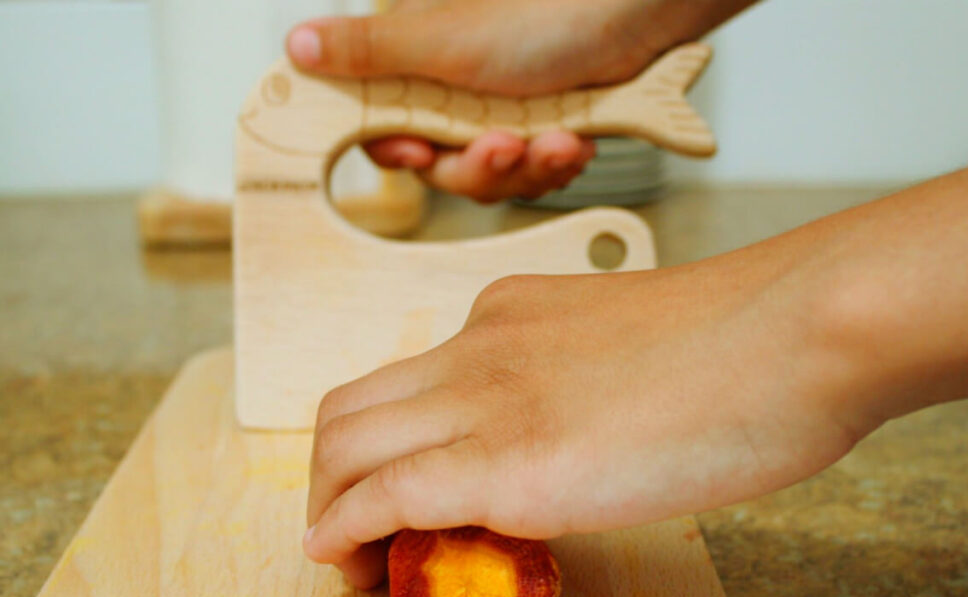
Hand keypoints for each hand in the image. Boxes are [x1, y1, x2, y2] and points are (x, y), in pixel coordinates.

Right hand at [285, 0, 715, 201]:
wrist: (640, 20)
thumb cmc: (553, 14)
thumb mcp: (446, 39)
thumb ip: (370, 50)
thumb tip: (295, 45)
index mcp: (424, 61)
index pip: (385, 126)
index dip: (402, 151)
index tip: (420, 154)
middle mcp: (459, 91)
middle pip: (442, 167)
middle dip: (479, 165)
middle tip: (505, 144)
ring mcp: (503, 112)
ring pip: (492, 178)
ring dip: (526, 165)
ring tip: (558, 138)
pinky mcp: (542, 129)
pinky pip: (533, 174)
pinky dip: (555, 162)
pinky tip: (576, 139)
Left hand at [303, 243, 871, 587]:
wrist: (797, 333)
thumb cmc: (753, 343)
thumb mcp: (634, 347)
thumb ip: (584, 383)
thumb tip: (578, 438)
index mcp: (511, 315)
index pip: (407, 380)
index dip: (377, 440)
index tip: (387, 488)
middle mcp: (480, 348)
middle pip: (351, 410)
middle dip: (330, 476)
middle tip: (349, 530)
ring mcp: (488, 401)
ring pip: (347, 448)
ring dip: (327, 507)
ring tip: (348, 559)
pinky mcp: (508, 465)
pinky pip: (385, 497)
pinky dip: (343, 531)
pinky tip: (344, 562)